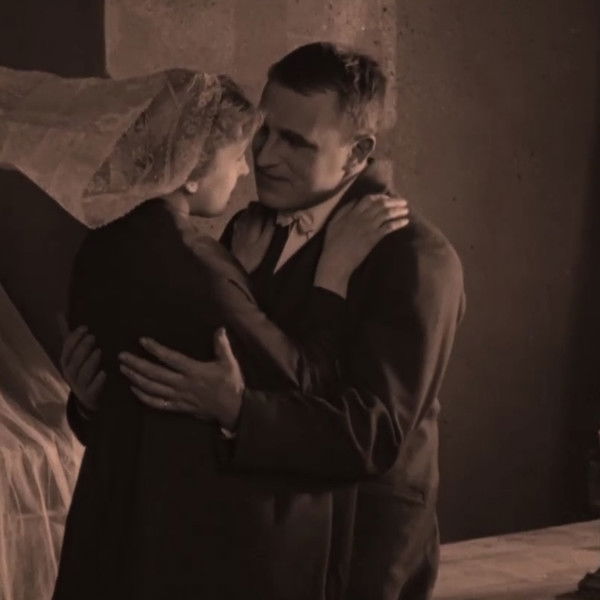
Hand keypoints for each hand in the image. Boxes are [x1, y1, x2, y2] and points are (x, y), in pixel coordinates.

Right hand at [58, 315, 105, 414]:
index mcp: (66, 362)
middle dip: (82, 348)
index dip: (74, 338)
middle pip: (73, 361)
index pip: (67, 349)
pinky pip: (93, 389)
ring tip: (99, 352)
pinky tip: (105, 373)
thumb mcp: (74, 353)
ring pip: (83, 374)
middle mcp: (70, 374)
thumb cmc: (81, 370)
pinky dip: (98, 381)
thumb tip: (59, 313)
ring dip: (90, 362)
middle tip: (93, 337)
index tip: (85, 328)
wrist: (87, 399)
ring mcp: (79, 386)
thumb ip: (69, 335)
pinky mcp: (90, 396)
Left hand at [118, 328, 243, 429]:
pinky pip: (157, 404)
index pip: (170, 358)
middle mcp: (183, 384)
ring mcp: (179, 397)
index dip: (155, 349)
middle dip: (137, 364)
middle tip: (122, 356)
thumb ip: (222, 345)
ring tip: (124, 369)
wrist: (233, 409)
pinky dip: (144, 397)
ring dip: (136, 379)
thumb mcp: (229, 362)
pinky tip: (134, 389)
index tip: (142, 341)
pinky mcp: (179, 407)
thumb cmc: (231, 383)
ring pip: (153, 389)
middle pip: (155, 374)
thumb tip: (219, 328)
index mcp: (194, 371)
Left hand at [230, 202, 274, 272]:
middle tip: (270, 213)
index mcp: (253, 220)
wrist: (237, 264)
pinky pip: (242, 217)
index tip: (275, 209)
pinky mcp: (236, 229)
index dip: (268, 205)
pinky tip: (252, 224)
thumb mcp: (266, 242)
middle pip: (253, 205)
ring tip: (262, 218)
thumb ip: (270, 226)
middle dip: (261, 206)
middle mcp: (245, 219)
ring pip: (247, 210)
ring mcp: (239, 223)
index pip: (260, 205)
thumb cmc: (254, 255)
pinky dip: (248, 217)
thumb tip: (274, 213)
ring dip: (255, 211)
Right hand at [315, 194, 409, 297]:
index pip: (368, 199)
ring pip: (386, 214)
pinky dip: (398, 223)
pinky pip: (389, 227)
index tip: (387, 198)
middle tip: (403, 202)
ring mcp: (368, 227)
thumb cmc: (332, 244)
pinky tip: (405, 222)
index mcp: (351, 213)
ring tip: (406, 210)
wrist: (336, 261)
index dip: (380, 197)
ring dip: (398, 211)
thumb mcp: (333, 223)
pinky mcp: (373, 238)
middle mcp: (361, 217)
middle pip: (380, 204)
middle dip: (393, 201)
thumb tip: (354, 201)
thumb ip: (343, 211)